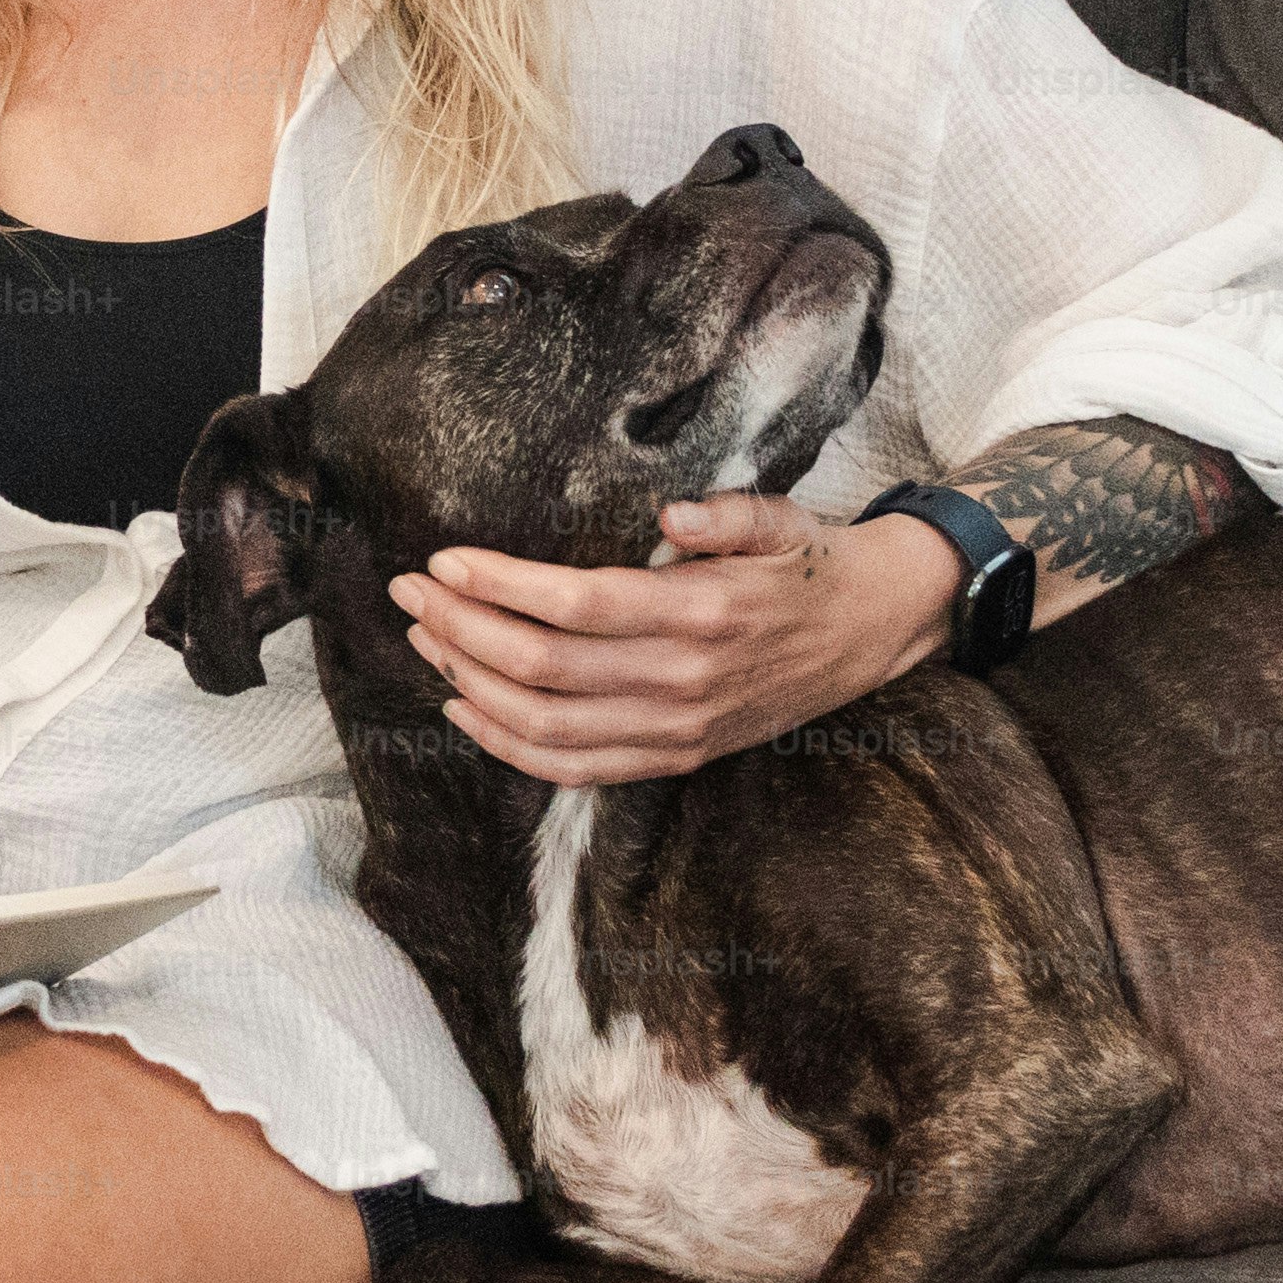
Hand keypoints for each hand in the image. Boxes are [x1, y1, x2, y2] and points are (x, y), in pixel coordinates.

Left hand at [389, 492, 951, 785]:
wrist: (872, 631)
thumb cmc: (809, 563)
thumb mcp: (779, 519)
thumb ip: (724, 515)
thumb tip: (668, 514)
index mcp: (705, 612)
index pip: (577, 606)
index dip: (501, 587)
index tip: (443, 560)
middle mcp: (686, 679)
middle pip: (544, 668)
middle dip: (462, 628)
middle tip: (410, 591)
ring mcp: (679, 728)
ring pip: (547, 727)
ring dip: (471, 685)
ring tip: (425, 639)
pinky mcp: (676, 755)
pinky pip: (576, 768)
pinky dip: (509, 746)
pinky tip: (464, 708)